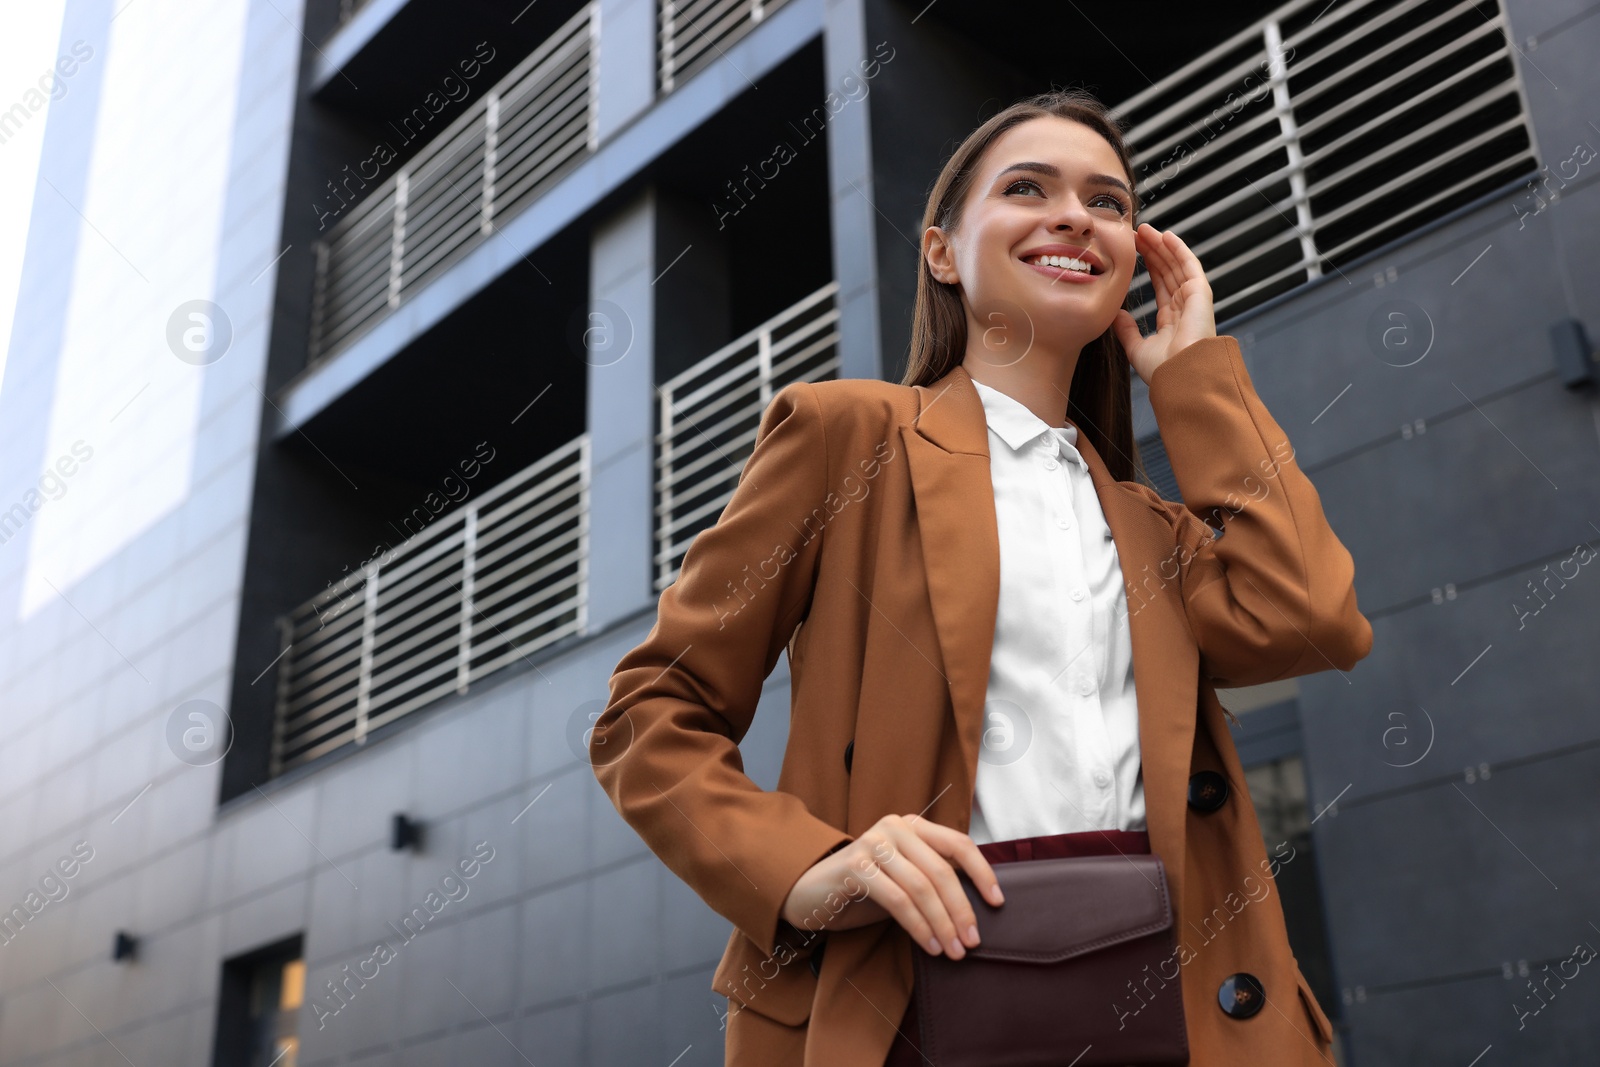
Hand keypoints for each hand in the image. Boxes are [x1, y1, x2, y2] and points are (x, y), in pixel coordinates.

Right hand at [780, 813, 1003, 959]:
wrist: (811, 891)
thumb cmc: (864, 888)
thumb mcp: (904, 879)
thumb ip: (933, 879)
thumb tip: (975, 909)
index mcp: (912, 826)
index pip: (958, 844)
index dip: (982, 873)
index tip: (997, 902)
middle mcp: (895, 827)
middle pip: (942, 871)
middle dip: (962, 910)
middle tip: (972, 941)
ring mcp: (873, 843)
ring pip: (922, 888)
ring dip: (942, 924)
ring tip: (953, 951)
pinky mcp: (856, 866)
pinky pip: (898, 900)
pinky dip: (917, 926)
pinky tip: (929, 945)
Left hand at [1111, 224, 1217, 385]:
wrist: (1181, 377)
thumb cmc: (1163, 371)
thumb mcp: (1136, 349)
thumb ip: (1126, 331)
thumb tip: (1116, 316)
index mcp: (1171, 320)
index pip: (1159, 285)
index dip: (1147, 267)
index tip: (1132, 252)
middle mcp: (1184, 308)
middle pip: (1167, 271)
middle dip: (1152, 251)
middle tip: (1136, 234)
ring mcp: (1193, 300)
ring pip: (1176, 265)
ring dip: (1162, 246)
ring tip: (1145, 229)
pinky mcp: (1201, 294)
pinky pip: (1189, 265)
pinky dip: (1178, 249)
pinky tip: (1165, 235)